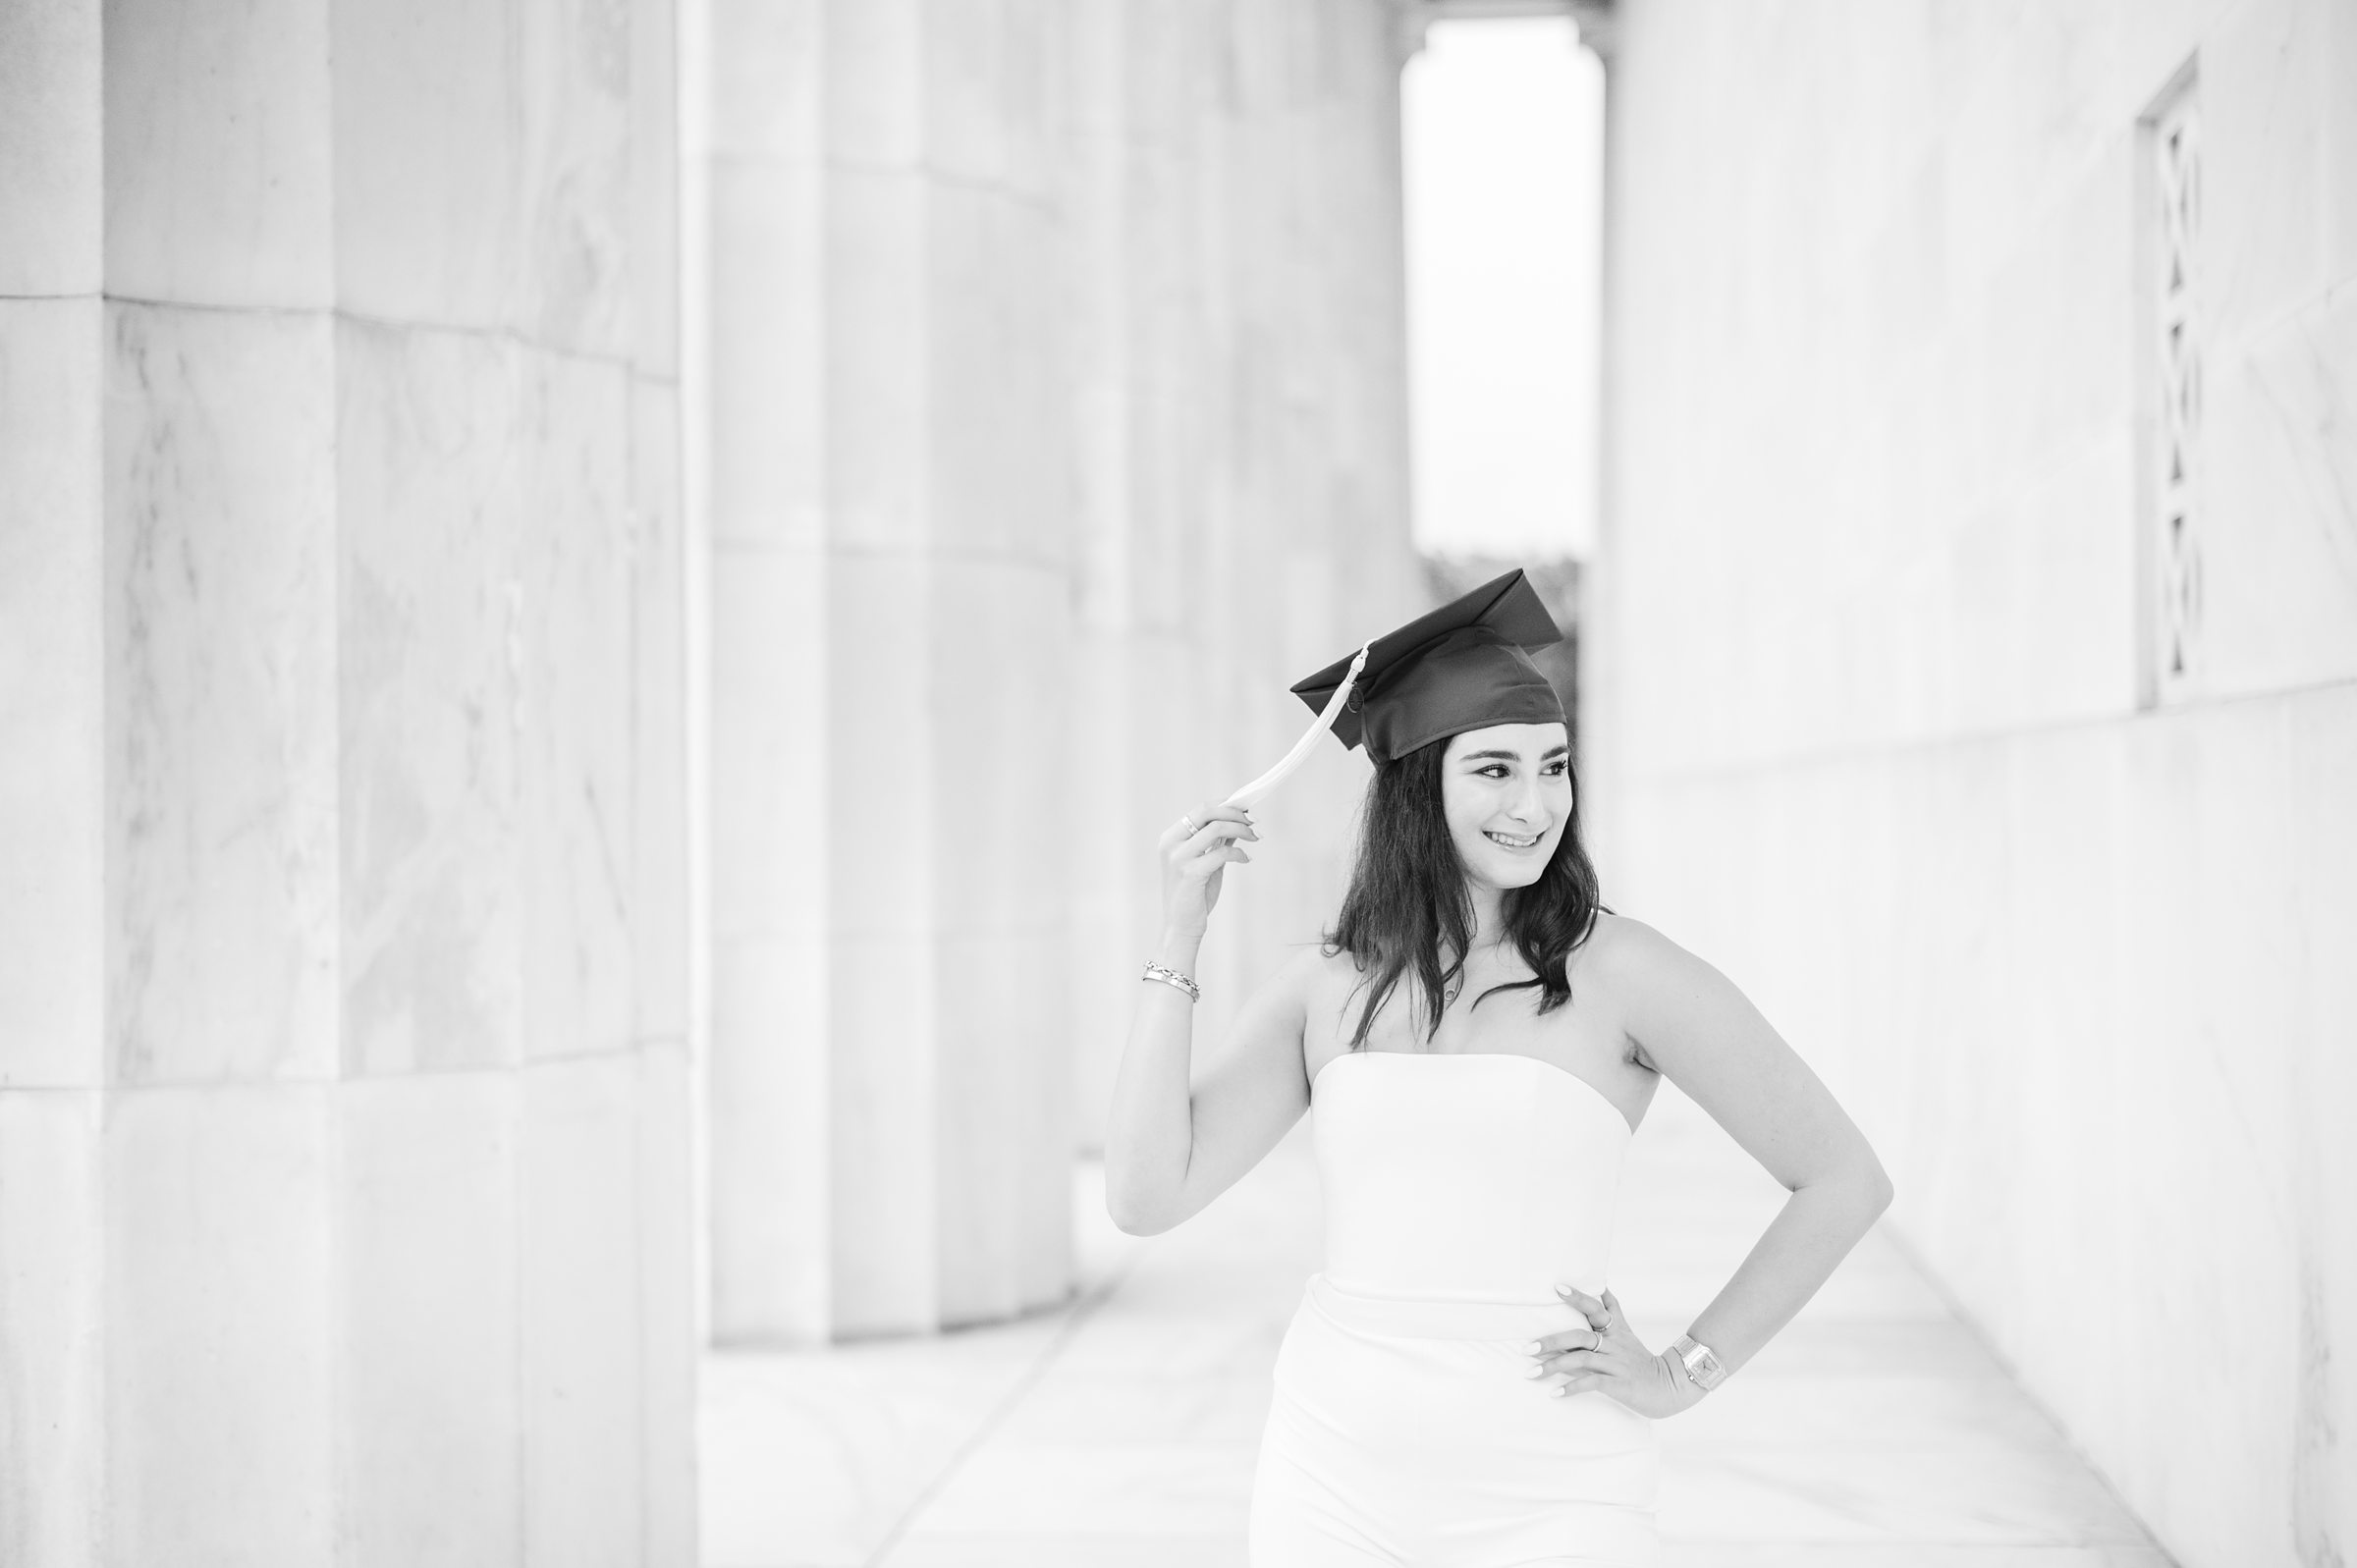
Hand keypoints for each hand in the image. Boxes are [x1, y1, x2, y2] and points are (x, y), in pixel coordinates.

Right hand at [1157, 802, 1258, 932]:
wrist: (1181, 926)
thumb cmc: (1193, 895)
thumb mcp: (1206, 862)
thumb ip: (1218, 841)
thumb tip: (1239, 820)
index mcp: (1171, 837)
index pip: (1201, 809)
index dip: (1226, 805)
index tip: (1247, 809)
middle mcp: (1171, 843)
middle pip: (1206, 812)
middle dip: (1235, 813)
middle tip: (1255, 820)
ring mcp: (1179, 857)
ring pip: (1216, 828)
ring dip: (1241, 830)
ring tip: (1256, 837)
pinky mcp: (1190, 872)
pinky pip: (1222, 853)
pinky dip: (1239, 853)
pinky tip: (1246, 859)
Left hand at [1524, 1285, 1703, 1419]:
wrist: (1670, 1386)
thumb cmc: (1641, 1359)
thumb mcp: (1627, 1331)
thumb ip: (1612, 1310)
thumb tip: (1601, 1285)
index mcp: (1614, 1330)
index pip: (1595, 1307)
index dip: (1578, 1296)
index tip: (1556, 1287)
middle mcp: (1614, 1344)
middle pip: (1580, 1335)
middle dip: (1551, 1341)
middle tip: (1526, 1348)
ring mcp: (1616, 1363)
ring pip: (1581, 1359)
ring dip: (1553, 1366)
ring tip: (1531, 1373)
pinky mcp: (1619, 1384)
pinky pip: (1591, 1383)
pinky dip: (1571, 1387)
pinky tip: (1555, 1393)